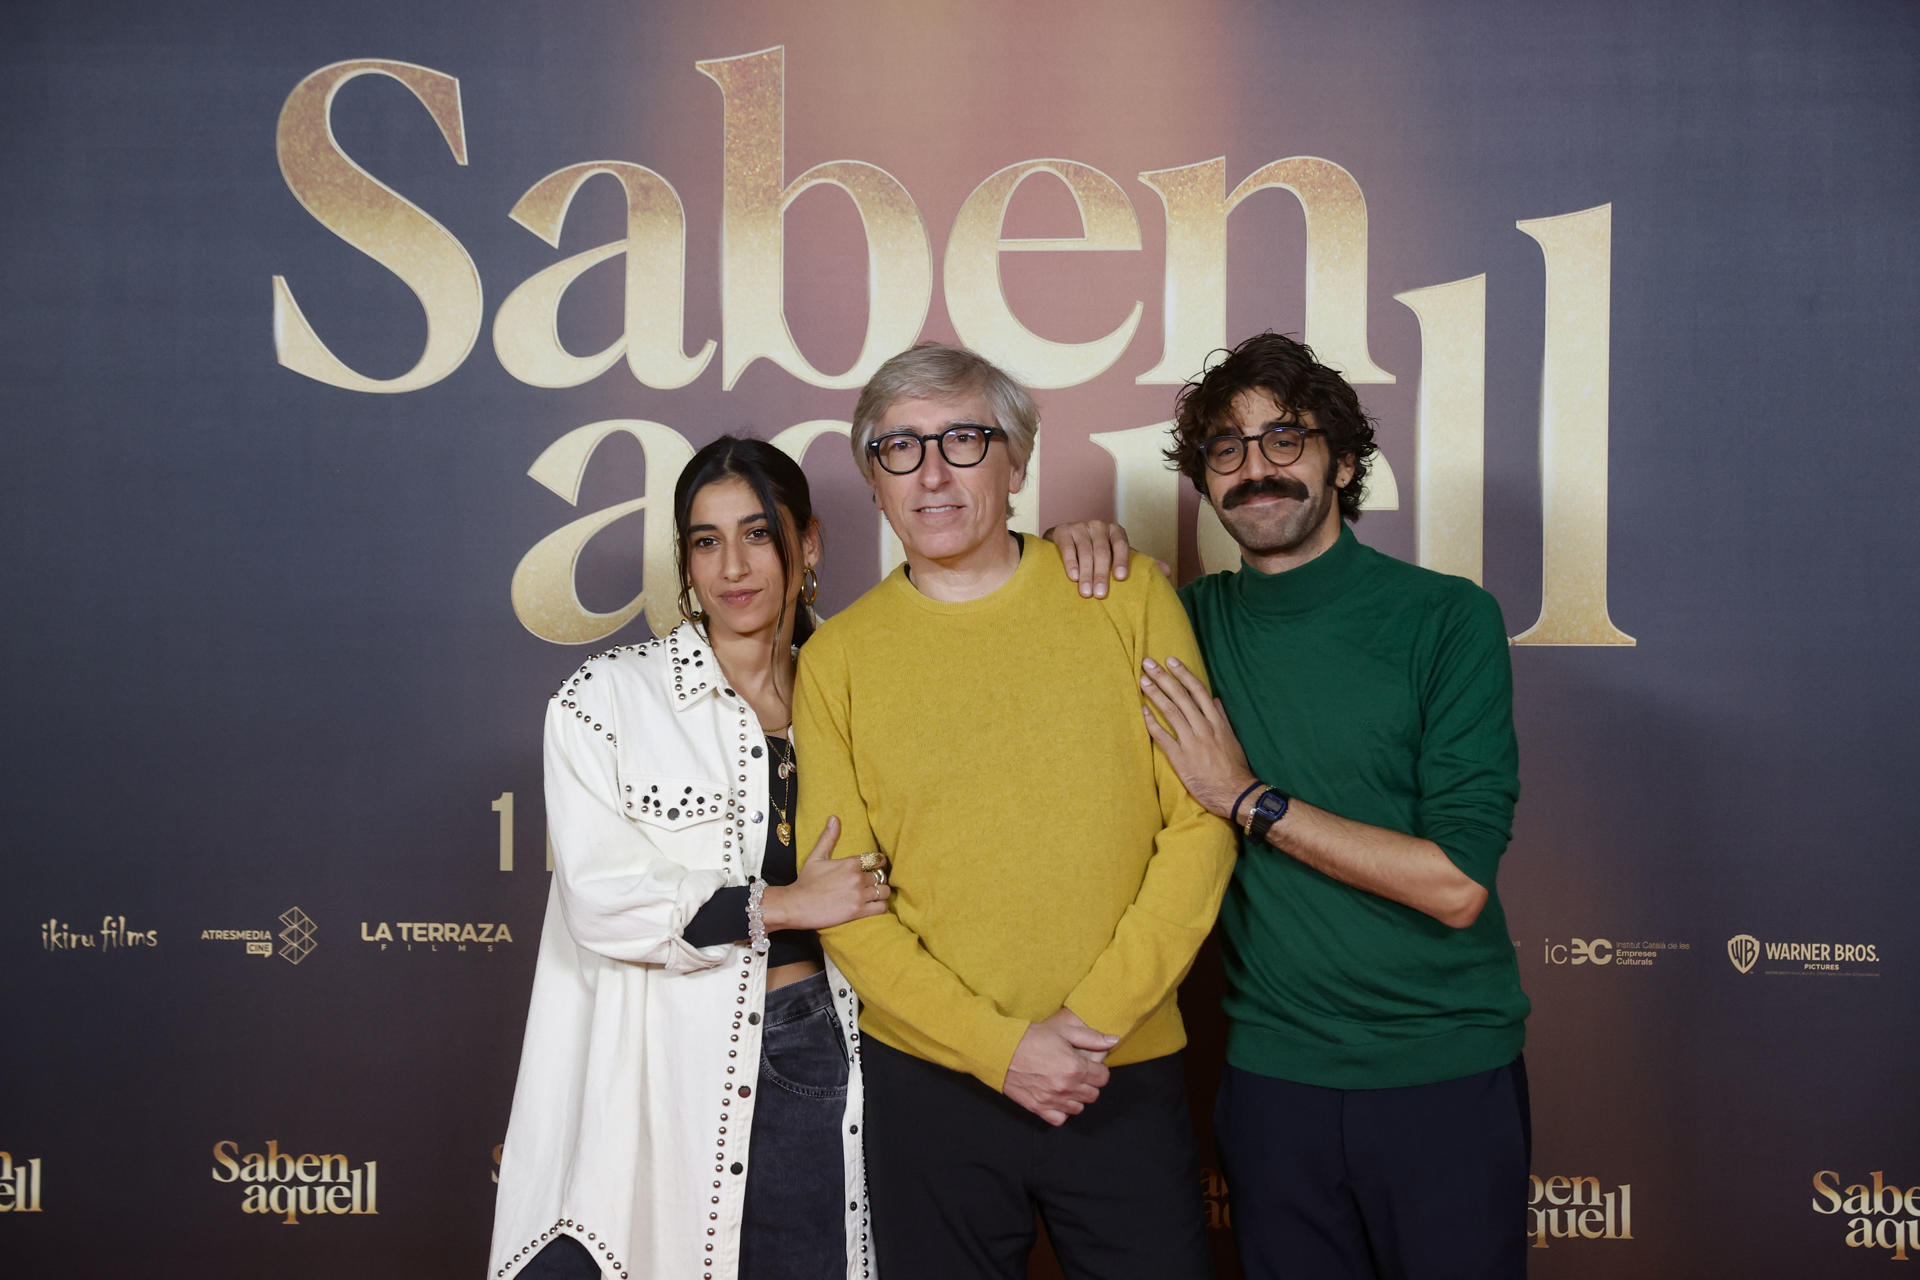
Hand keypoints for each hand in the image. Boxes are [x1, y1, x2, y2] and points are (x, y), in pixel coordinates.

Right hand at [761, 819, 892, 929]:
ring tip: (874, 894)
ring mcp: (858, 894)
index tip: (875, 868)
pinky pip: (882, 907)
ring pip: (885, 891)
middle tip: (871, 883)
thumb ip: (828, 838)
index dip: (879, 863)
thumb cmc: (806, 882)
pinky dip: (880, 906)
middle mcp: (857, 877)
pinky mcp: (858, 911)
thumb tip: (834, 818)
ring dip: (881, 892)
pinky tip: (873, 905)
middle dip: (878, 879)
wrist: (795, 905)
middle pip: (882, 875)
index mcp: (850, 862)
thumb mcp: (816, 857)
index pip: (877, 859)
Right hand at [1002, 1008, 1117, 1125]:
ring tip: (1065, 1084)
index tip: (1088, 1065)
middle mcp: (1066, 1087)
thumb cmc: (1030, 1037)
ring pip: (1079, 1108)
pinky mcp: (1039, 1108)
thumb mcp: (1063, 1031)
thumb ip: (1091, 1038)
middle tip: (1076, 1073)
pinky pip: (1060, 1118)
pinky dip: (1061, 1110)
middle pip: (1093, 1094)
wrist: (1000, 1050)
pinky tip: (1056, 1097)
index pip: (1103, 1078)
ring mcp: (1052, 1100)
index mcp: (1075, 1067)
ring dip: (1076, 1097)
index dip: (1098, 1070)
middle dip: (1089, 1083)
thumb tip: (1114, 1040)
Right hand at [1044, 520, 1169, 597]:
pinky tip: (1072, 576)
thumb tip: (1167, 572)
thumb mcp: (1118, 555)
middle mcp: (1098, 526)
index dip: (1122, 560)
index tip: (1121, 578)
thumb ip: (1139, 563)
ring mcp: (1079, 527)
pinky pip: (1068, 548)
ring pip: (1085, 551)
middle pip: (1102, 551)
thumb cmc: (1097, 551)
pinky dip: (1070, 562)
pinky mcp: (1063, 531)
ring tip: (1086, 592)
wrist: (1066, 540)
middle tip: (1100, 595)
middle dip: (1101, 574)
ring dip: (1085, 574)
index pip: (1121, 544)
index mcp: (1114, 531)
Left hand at [1139, 656, 1259, 821]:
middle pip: (1180, 696)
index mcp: (1216, 721)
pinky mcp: (1180, 758)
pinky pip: (1162, 736)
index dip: (1183, 674)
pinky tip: (1142, 710)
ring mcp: (1191, 742)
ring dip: (1155, 694)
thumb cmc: (1234, 767)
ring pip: (1170, 712)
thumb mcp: (1232, 738)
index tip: (1171, 660)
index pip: (1198, 691)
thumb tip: (1215, 700)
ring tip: (1143, 680)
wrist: (1236, 793)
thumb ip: (1222, 718)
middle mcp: (1203, 727)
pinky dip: (1151, 722)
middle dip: (1163, 677)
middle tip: (1148, 662)